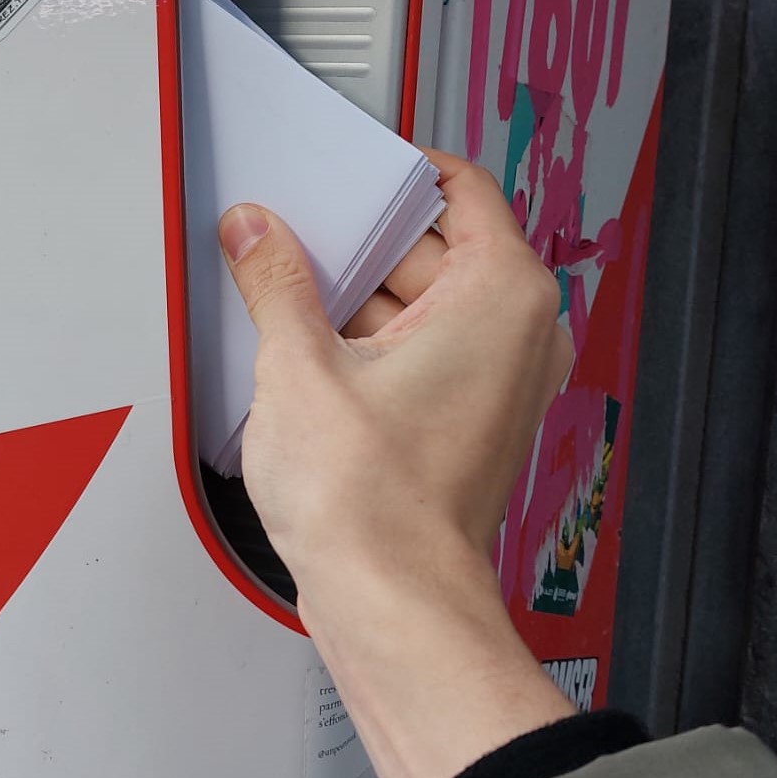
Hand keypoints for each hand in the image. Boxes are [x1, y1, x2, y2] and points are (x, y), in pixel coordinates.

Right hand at [219, 150, 576, 777]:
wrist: (388, 603)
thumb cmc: (372, 504)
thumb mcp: (297, 364)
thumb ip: (275, 280)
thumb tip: (257, 234)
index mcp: (502, 294)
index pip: (459, 187)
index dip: (390, 175)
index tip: (341, 174)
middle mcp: (519, 335)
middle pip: (433, 247)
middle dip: (358, 246)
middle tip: (290, 243)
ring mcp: (498, 384)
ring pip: (424, 304)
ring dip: (357, 301)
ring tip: (289, 311)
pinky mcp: (468, 424)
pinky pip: (421, 353)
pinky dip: (371, 347)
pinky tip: (308, 361)